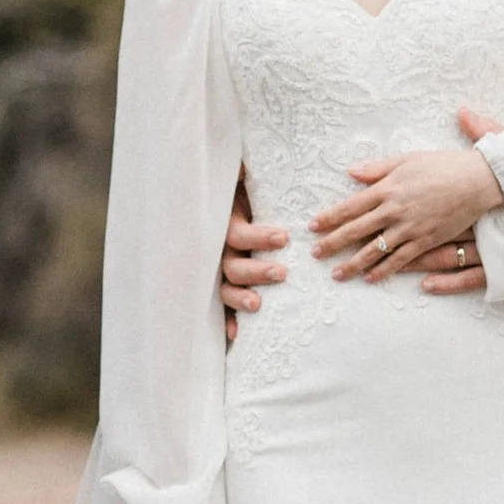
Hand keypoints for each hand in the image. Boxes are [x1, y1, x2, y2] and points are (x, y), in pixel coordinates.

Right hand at [219, 182, 288, 334]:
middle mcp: (220, 246)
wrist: (235, 196)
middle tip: (282, 272)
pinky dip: (228, 319)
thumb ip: (240, 172)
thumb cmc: (247, 188)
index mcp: (226, 221)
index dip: (258, 237)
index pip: (238, 234)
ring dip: (240, 298)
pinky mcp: (227, 280)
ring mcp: (221, 265)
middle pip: (231, 265)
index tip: (283, 237)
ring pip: (226, 286)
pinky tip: (236, 334)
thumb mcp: (243, 176)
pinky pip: (222, 304)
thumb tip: (239, 168)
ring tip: (258, 305)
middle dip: (256, 271)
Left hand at [313, 110, 503, 282]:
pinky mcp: (426, 240)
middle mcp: (394, 210)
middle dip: (333, 243)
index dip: (329, 218)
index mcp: (387, 188)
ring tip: (336, 274)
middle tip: (315, 254)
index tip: (313, 227)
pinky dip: (384, 270)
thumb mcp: (407, 160)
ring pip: (375, 250)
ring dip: (353, 264)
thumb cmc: (442, 166)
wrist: (476, 181)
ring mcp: (409, 228)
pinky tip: (370, 278)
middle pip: (356, 230)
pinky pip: (400, 259)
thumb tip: (350, 172)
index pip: (350, 206)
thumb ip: (377, 169)